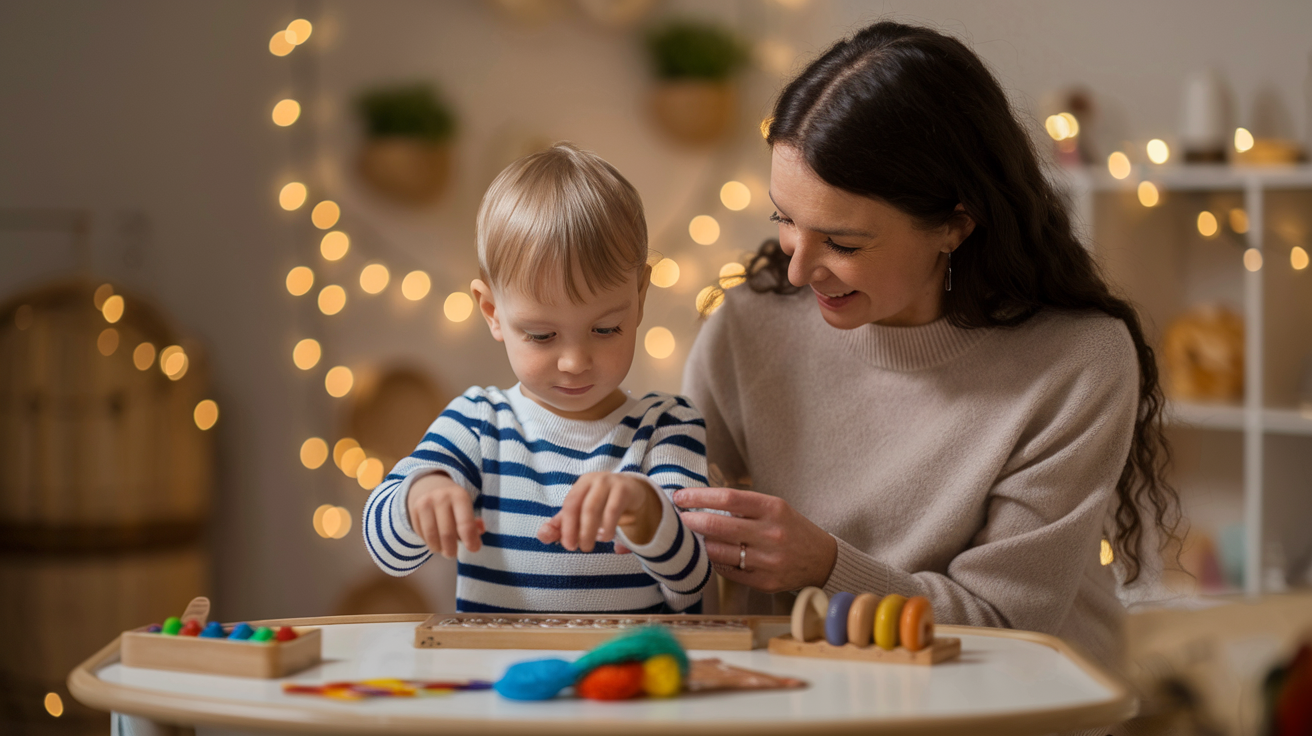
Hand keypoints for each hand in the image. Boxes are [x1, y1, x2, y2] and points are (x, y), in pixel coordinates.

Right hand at [407, 472, 484, 558]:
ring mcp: (425, 504)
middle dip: (451, 550)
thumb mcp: (465, 505)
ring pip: (432, 537)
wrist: (427, 484)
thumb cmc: (452, 501)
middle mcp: (441, 498)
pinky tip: (434, 539)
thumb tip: (478, 535)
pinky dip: (429, 542)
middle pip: (447, 534)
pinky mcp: (413, 511)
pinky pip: (421, 535)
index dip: (471, 541)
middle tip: (453, 554)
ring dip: (439, 549)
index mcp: (459, 496)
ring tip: (443, 549)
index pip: (465, 524)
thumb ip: (473, 522)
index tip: (474, 549)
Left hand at [538, 472, 659, 551]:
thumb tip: (542, 535)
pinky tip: (607, 536)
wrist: (634, 492)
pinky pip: (613, 510)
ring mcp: (611, 483)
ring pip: (594, 508)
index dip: (566, 526)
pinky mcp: (625, 490)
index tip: (568, 545)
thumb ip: (562, 526)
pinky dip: (608, 527)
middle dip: (578, 530)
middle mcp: (595, 480)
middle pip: (581, 506)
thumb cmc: (603, 504)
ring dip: (591, 531)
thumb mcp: (582, 513)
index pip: (569, 505)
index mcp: (582, 484)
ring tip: (592, 544)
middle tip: (581, 548)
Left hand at [672, 487, 836, 593]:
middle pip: (718, 526)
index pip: (727, 498)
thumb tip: (701, 503)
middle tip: (678, 518)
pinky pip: (728, 571)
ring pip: (719, 552)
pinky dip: (714, 562)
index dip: (698, 497)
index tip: (680, 496)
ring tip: (690, 538)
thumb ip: (743, 507)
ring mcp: (768, 560)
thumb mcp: (775, 508)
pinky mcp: (764, 582)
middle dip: (691, 521)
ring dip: (699, 545)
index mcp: (773, 508)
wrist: (821, 560)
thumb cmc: (791, 528)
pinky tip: (709, 555)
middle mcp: (771, 534)